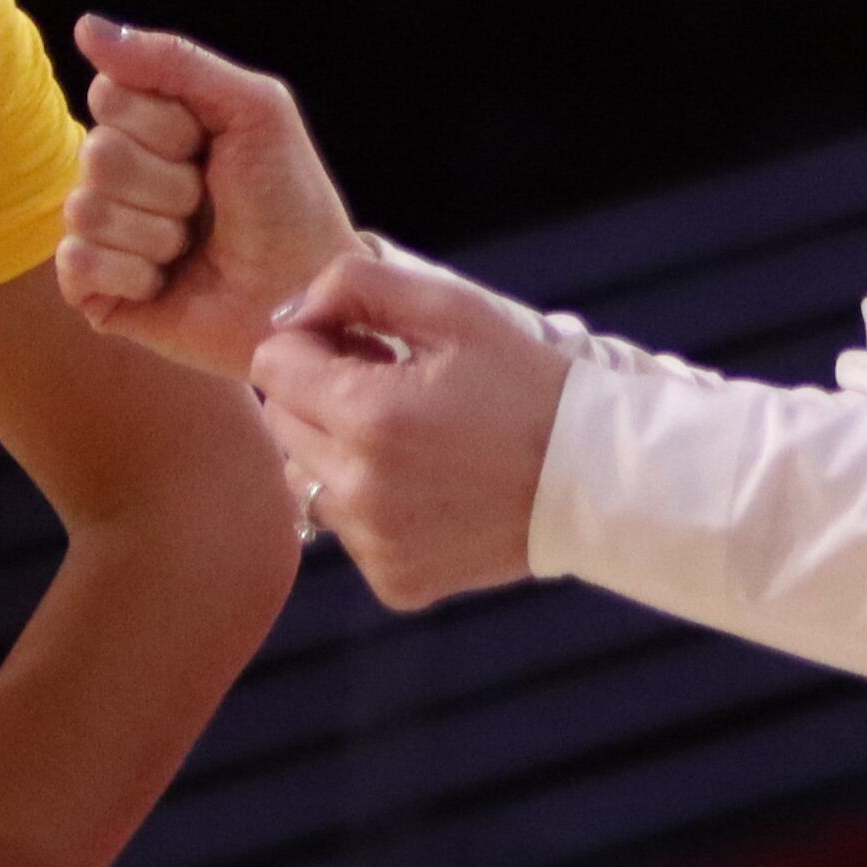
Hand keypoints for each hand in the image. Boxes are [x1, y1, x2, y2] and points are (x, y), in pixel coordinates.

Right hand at [59, 18, 364, 380]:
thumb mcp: (252, 108)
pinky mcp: (96, 290)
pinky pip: (76, 263)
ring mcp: (105, 231)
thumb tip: (85, 27)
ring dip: (157, 233)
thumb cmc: (289, 200)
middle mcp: (121, 173)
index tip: (211, 146)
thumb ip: (173, 60)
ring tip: (194, 246)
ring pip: (86, 209)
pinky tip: (165, 282)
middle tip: (208, 204)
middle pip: (97, 152)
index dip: (165, 124)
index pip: (110, 93)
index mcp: (152, 123)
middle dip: (168, 183)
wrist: (307, 294)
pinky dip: (132, 274)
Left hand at [249, 245, 569, 611]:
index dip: (313, 343)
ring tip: (408, 438)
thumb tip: (289, 311)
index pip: (271, 365)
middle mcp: (360, 491)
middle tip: (390, 385)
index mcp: (368, 417)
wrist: (594, 478)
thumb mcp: (451, 307)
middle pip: (281, 423)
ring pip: (305, 480)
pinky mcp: (395, 581)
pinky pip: (346, 532)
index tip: (364, 345)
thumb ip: (355, 284)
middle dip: (321, 394)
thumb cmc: (523, 382)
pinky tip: (427, 486)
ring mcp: (376, 545)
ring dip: (336, 453)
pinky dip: (370, 506)